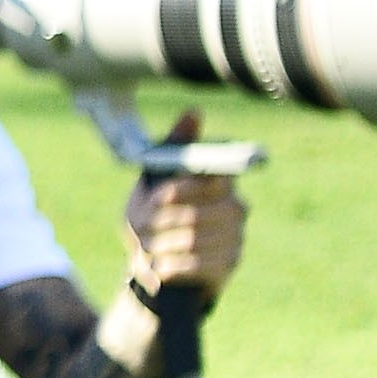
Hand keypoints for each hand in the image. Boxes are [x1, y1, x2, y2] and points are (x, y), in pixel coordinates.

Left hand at [125, 112, 246, 304]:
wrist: (150, 262)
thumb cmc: (151, 213)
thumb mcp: (153, 176)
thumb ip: (174, 146)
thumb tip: (195, 112)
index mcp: (219, 182)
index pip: (213, 180)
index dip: (181, 190)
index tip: (154, 197)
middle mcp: (235, 207)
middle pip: (200, 214)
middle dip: (162, 222)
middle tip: (141, 227)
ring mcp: (236, 237)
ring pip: (196, 240)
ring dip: (161, 245)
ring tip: (148, 247)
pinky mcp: (229, 263)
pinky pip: (198, 264)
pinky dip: (170, 265)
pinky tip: (159, 265)